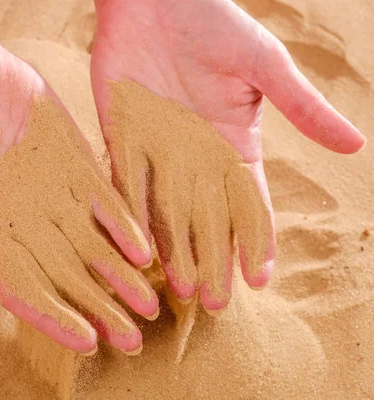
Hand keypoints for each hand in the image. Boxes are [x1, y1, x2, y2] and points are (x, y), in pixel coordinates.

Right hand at [0, 28, 157, 353]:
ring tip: (152, 303)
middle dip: (100, 308)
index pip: (24, 288)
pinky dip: (124, 224)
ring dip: (121, 275)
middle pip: (67, 276)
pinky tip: (147, 249)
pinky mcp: (71, 160)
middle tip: (134, 340)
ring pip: (92, 244)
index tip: (87, 341)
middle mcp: (23, 222)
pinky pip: (103, 198)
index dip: (55, 317)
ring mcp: (51, 193)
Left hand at [91, 0, 364, 312]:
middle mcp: (195, 156)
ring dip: (174, 249)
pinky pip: (124, 185)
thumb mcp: (265, 66)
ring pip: (166, 211)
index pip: (249, 202)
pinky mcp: (121, 140)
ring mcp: (157, 152)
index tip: (260, 278)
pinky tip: (134, 248)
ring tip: (179, 286)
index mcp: (233, 143)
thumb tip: (356, 145)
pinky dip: (129, 216)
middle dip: (213, 258)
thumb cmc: (214, 23)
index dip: (257, 240)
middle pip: (208, 217)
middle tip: (216, 302)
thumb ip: (301, 107)